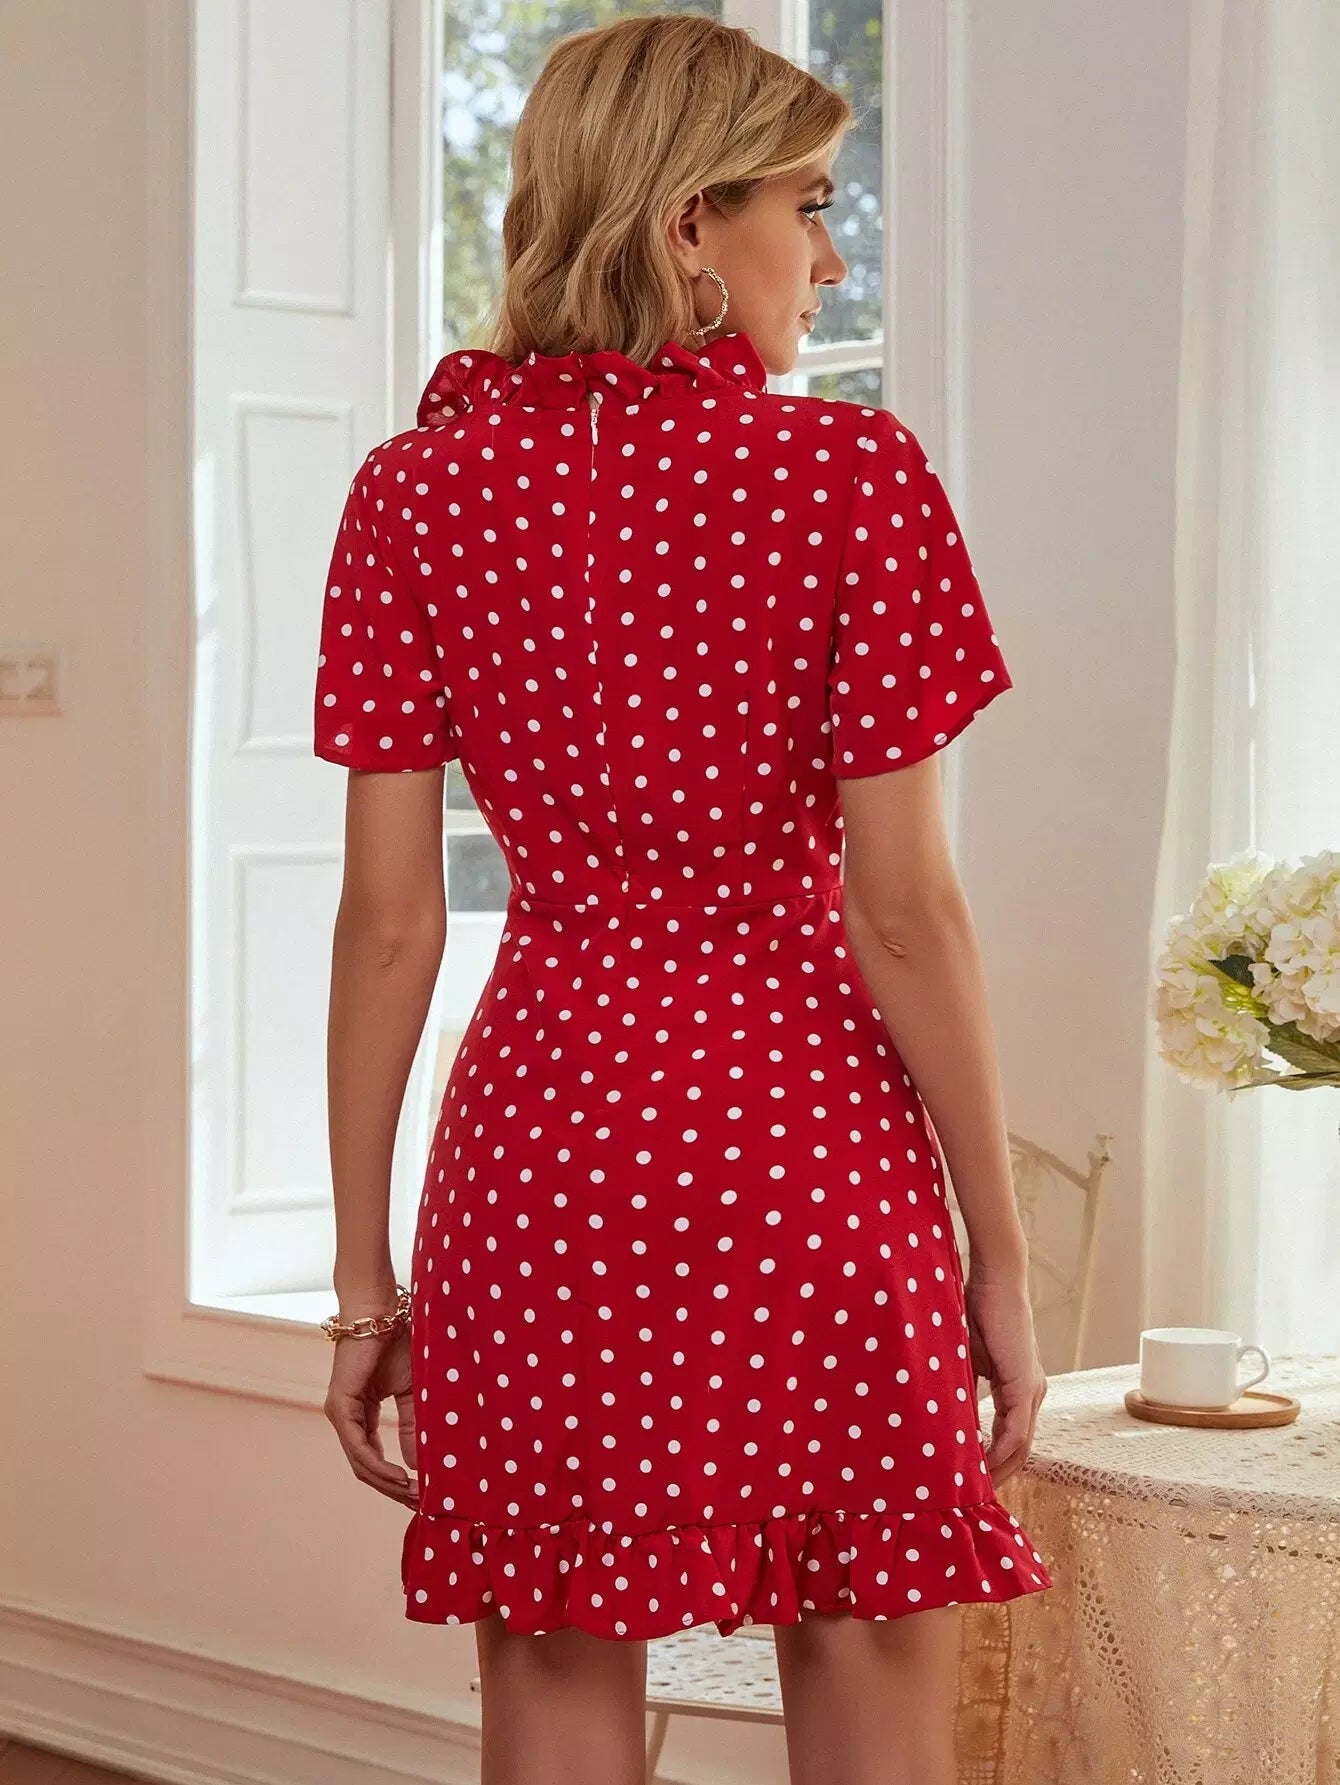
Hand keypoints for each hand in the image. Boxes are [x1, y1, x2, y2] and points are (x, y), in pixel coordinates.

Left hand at [323, 1319, 419, 1506]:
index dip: (395, 1479)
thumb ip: (411, 1428)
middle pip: (365, 1468)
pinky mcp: (340, 1406)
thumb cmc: (399, 1343)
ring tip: (413, 1494)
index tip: (419, 1493)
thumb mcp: (412, 1394)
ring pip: (360, 1463)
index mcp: (360, 1414)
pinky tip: (399, 1477)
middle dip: (392, 1488)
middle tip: (419, 1503)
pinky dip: (378, 1465)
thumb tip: (418, 1466)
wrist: (384, 1312)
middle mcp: (345, 1418)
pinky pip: (358, 1447)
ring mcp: (340, 1414)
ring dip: (387, 1483)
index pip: (373, 1458)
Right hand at [964, 1271, 1046, 1487]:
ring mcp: (1032, 1392)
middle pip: (1019, 1451)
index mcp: (1019, 1388)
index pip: (1009, 1438)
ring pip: (1020, 1448)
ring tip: (968, 1486)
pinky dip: (998, 1453)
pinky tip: (978, 1464)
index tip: (966, 1477)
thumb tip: (942, 1413)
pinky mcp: (1026, 1387)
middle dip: (995, 1474)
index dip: (991, 1461)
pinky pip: (1016, 1434)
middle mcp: (1032, 1394)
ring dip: (996, 1469)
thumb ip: (961, 1387)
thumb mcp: (965, 1358)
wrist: (995, 1280)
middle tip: (966, 1493)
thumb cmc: (978, 1310)